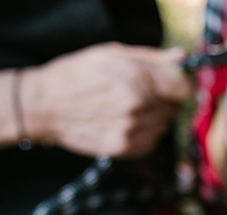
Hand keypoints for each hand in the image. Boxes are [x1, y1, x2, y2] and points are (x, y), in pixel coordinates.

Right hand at [22, 42, 190, 157]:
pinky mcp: (124, 148)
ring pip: (164, 126)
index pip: (183, 89)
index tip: (172, 86)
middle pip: (174, 108)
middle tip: (142, 95)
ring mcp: (131, 129)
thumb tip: (181, 58)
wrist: (44, 106)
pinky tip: (124, 123)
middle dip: (164, 101)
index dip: (179, 87)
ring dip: (154, 118)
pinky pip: (151, 142)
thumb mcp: (111, 54)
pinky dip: (144, 134)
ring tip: (128, 109)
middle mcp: (138, 104)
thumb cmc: (76, 75)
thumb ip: (151, 57)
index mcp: (137, 77)